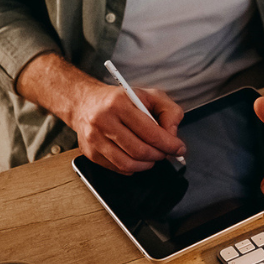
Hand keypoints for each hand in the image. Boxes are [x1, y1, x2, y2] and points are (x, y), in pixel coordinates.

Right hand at [17, 53, 185, 173]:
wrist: (85, 102)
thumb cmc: (119, 99)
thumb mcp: (148, 95)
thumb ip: (169, 110)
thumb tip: (172, 134)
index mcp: (118, 103)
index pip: (150, 132)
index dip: (169, 144)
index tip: (179, 148)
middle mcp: (103, 121)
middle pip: (139, 151)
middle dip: (159, 155)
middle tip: (165, 152)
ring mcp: (94, 139)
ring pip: (128, 164)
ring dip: (147, 164)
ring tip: (152, 156)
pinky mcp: (90, 152)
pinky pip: (117, 168)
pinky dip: (133, 167)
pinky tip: (136, 157)